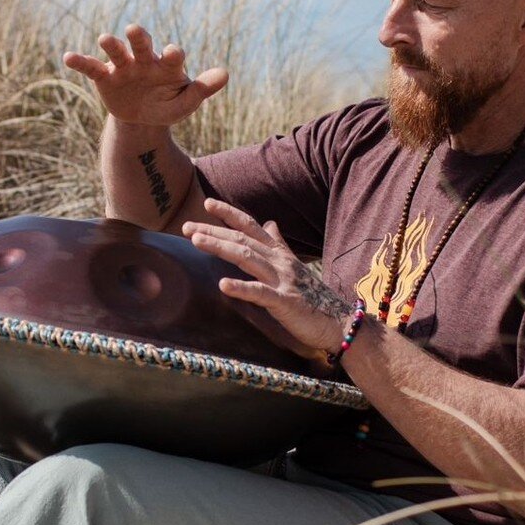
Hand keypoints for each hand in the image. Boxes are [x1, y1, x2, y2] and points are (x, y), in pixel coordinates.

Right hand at [62, 23, 227, 126]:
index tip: (173, 53)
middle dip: (138, 37)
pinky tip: (67, 57)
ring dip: (111, 45)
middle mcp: (144, 60)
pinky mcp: (105, 77)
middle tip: (134, 29)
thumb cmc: (168, 104)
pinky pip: (91, 68)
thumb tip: (225, 74)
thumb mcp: (186, 102)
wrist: (144, 118)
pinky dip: (80, 62)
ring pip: (117, 52)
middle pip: (142, 44)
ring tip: (105, 39)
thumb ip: (203, 88)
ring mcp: (123, 67)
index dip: (172, 54)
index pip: (172, 56)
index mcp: (167, 65)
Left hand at [185, 198, 350, 362]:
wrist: (338, 321)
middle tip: (186, 226)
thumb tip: (270, 223)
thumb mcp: (292, 264)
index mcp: (278, 253)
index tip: (208, 203)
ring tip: (196, 241)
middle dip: (213, 231)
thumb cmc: (311, 295)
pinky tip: (222, 285)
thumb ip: (278, 243)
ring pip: (247, 258)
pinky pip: (260, 293)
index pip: (251, 226)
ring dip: (220, 247)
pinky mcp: (285, 302)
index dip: (229, 214)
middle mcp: (278, 261)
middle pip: (242, 240)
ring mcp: (282, 280)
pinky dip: (241, 288)